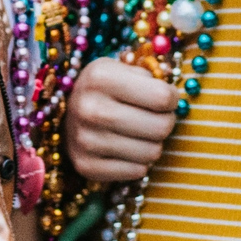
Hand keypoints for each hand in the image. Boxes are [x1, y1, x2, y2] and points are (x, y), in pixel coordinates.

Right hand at [65, 56, 180, 183]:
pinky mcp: (85, 166)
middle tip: (156, 117)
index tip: (165, 98)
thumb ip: (152, 78)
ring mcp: (86, 140)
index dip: (172, 98)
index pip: (163, 97)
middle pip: (161, 127)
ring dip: (153, 143)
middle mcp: (90, 108)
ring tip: (141, 132)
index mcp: (101, 77)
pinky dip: (139, 161)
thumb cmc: (106, 88)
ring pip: (152, 153)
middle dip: (166, 121)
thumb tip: (173, 99)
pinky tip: (128, 147)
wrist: (68, 112)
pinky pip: (137, 172)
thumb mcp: (122, 69)